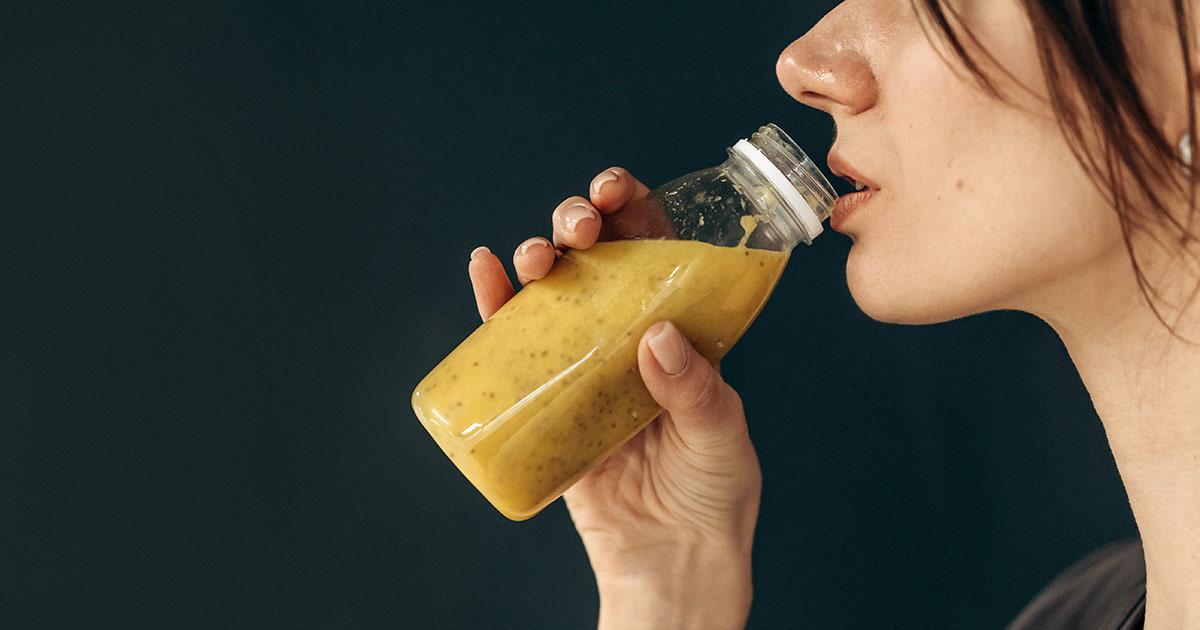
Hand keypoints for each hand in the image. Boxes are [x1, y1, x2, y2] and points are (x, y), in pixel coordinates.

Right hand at [468, 168, 761, 629]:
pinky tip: (486, 272)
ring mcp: (584, 364)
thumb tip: (654, 336)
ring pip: (553, 291)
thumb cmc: (712, 495)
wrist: (670, 561)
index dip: (634, 211)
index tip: (616, 190)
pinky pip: (514, 344)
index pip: (657, 252)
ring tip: (535, 255)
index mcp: (680, 331)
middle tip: (578, 224)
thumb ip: (693, 386)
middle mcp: (628, 337)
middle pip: (598, 260)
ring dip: (538, 256)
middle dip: (581, 224)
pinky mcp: (546, 398)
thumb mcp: (720, 433)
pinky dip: (495, 303)